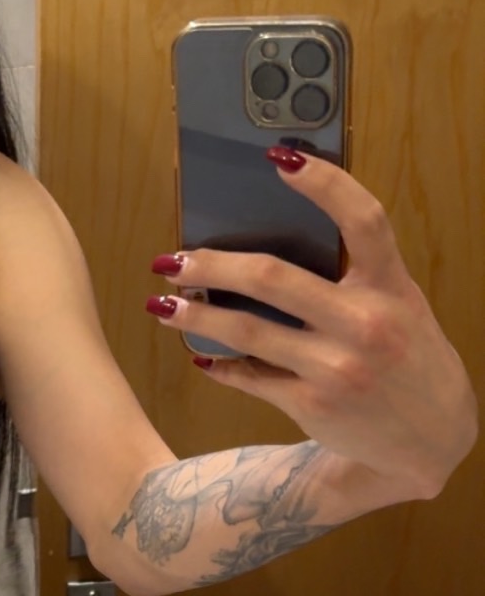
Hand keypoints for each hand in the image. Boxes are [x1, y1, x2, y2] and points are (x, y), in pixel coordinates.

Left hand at [146, 149, 477, 498]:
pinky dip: (219, 364)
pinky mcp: (312, 404)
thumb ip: (355, 276)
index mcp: (391, 287)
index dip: (324, 183)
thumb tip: (273, 241)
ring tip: (162, 304)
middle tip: (173, 259)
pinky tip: (199, 353)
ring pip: (247, 331)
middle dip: (211, 265)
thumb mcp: (401, 306)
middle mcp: (364, 324)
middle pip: (273, 278)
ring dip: (195, 315)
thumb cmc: (409, 358)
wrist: (432, 438)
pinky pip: (250, 377)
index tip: (279, 157)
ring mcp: (336, 368)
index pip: (363, 220)